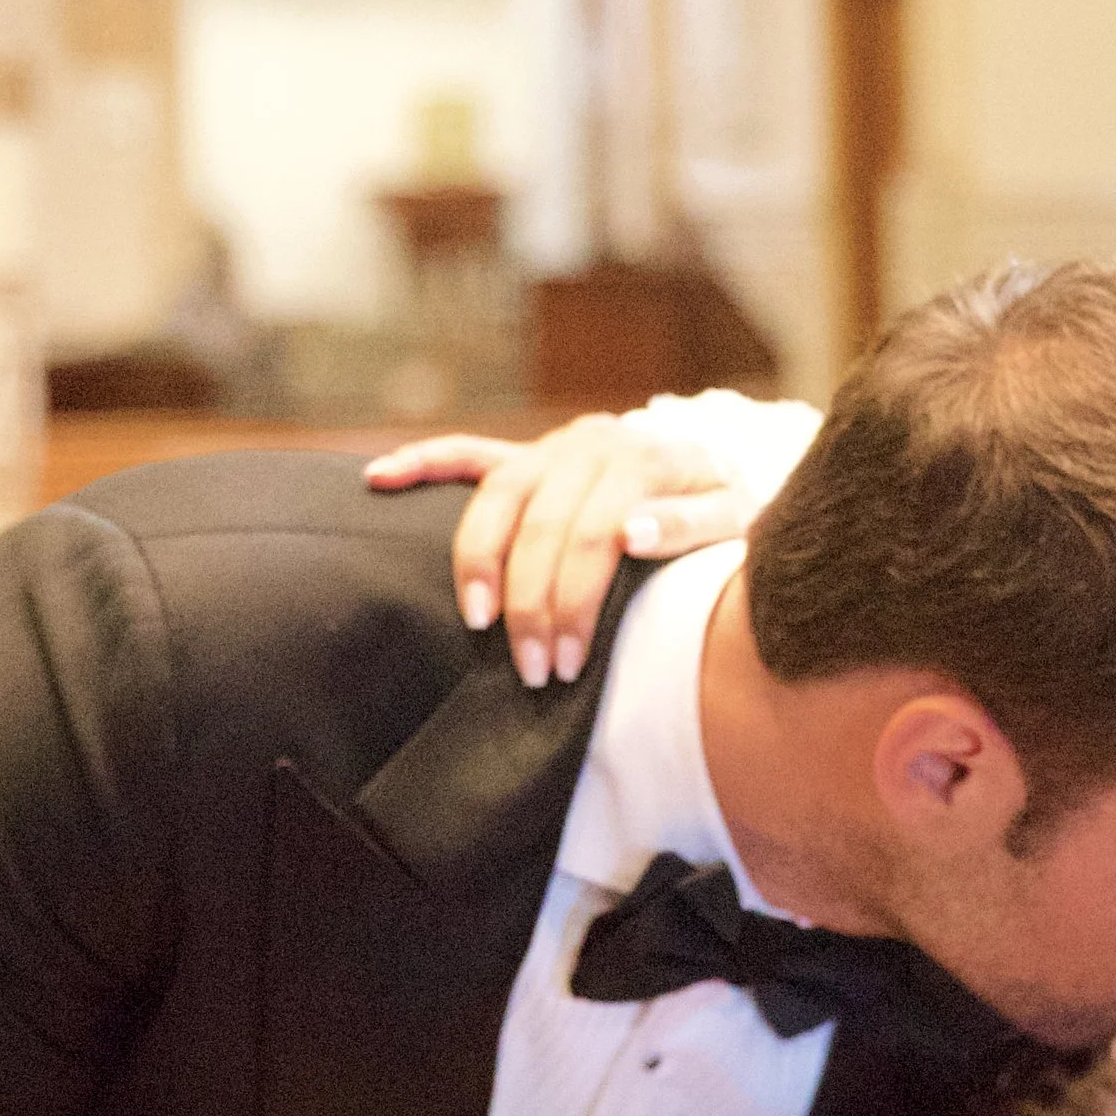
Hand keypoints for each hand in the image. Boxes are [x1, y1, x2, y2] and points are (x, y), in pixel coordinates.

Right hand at [364, 396, 816, 691]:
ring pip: (496, 495)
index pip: (592, 537)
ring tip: (474, 619)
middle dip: (529, 605)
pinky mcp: (527, 453)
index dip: (573, 605)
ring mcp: (553, 447)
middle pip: (540, 526)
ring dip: (477, 558)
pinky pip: (465, 453)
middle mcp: (592, 443)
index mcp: (644, 458)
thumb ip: (693, 523)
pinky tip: (379, 479)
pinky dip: (421, 463)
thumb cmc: (727, 510)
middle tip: (530, 671)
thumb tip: (633, 534)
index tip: (566, 667)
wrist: (721, 469)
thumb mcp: (737, 521)